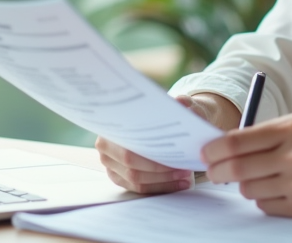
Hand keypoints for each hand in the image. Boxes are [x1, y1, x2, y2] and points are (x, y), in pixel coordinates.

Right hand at [96, 94, 240, 194]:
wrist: (140, 120)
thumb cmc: (151, 113)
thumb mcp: (162, 104)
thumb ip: (174, 103)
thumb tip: (182, 102)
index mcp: (110, 129)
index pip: (131, 151)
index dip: (155, 158)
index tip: (178, 156)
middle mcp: (105, 148)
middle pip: (133, 168)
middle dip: (162, 172)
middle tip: (186, 169)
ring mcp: (109, 165)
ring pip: (136, 181)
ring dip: (163, 182)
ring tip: (185, 177)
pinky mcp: (117, 177)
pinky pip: (138, 188)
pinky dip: (159, 187)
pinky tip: (177, 183)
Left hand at [201, 113, 291, 216]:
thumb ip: (264, 134)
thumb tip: (222, 148)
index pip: (236, 141)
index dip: (213, 149)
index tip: (205, 152)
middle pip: (236, 169)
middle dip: (218, 171)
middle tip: (213, 171)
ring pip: (248, 190)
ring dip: (246, 184)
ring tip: (261, 175)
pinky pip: (266, 206)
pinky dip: (265, 198)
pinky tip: (280, 188)